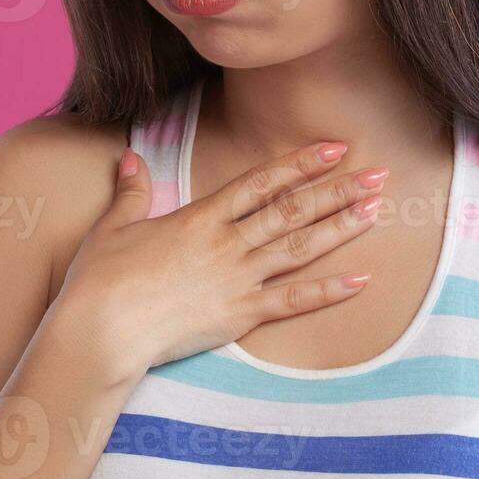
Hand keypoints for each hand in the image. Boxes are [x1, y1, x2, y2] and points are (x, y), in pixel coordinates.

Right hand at [56, 140, 388, 370]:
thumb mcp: (113, 227)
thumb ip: (130, 191)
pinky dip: (329, 291)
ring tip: (376, 210)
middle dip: (338, 190)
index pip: (261, 182)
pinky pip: (293, 302)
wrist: (101, 330)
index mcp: (201, 217)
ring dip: (341, 227)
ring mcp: (237, 279)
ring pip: (300, 248)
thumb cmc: (100, 280)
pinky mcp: (240, 316)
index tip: (333, 148)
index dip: (300, 163)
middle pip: (292, 210)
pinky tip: (360, 280)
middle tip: (378, 174)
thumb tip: (131, 159)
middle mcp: (227, 243)